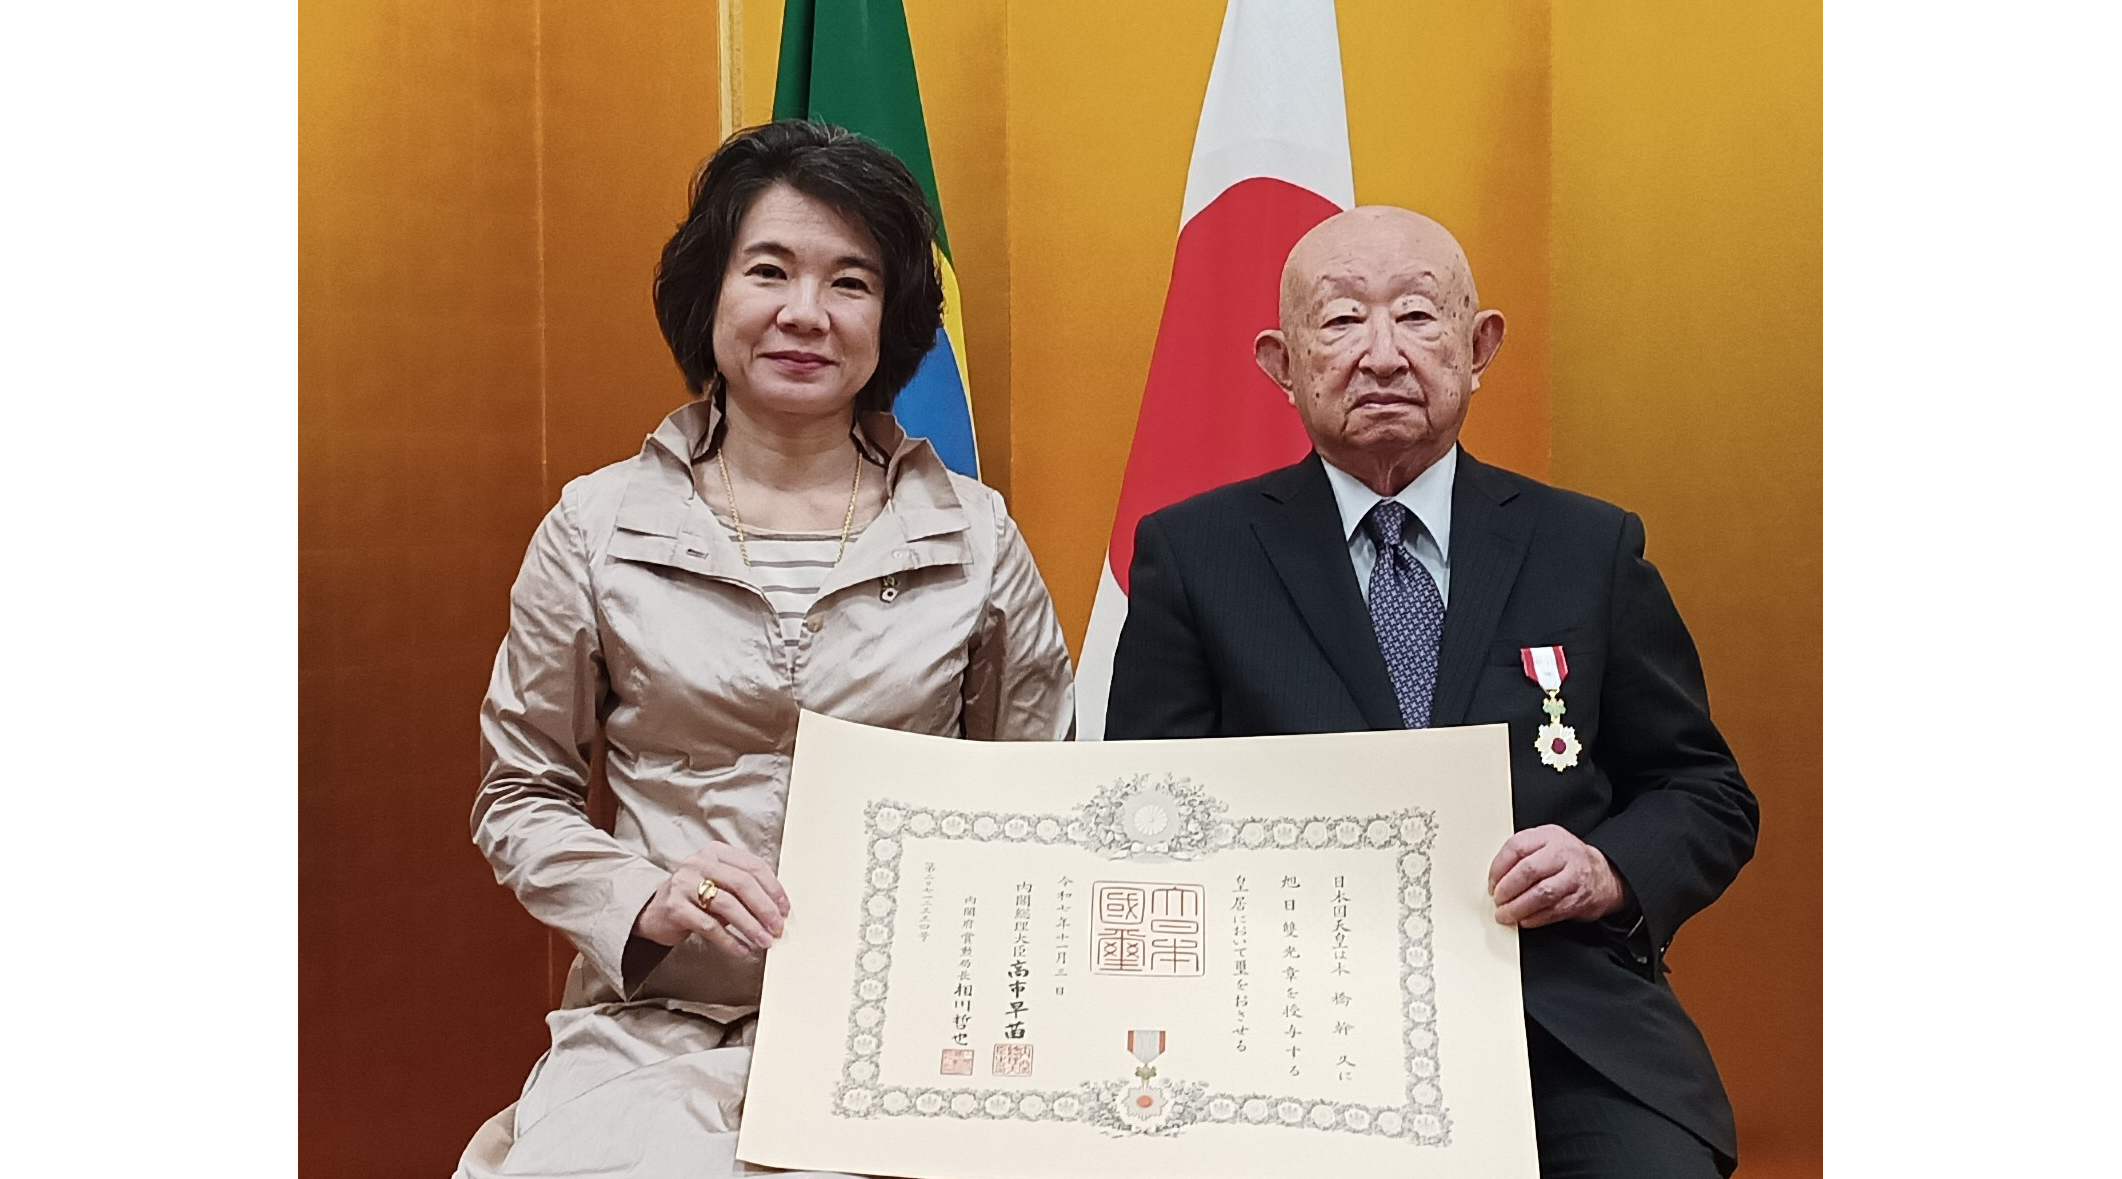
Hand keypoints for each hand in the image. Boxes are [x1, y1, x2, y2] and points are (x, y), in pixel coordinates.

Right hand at [633, 842, 791, 958]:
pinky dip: (729, 940)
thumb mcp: (720, 885)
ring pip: (727, 904)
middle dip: (764, 908)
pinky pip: (709, 926)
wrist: (653, 910)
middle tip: (778, 927)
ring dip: (750, 926)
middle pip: (742, 883)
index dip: (773, 889)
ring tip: (763, 941)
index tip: (785, 909)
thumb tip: (777, 910)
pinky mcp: (675, 906)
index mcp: (716, 852)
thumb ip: (744, 889)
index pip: (753, 866)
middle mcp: (700, 863)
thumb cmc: (694, 897)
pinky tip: (741, 950)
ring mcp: (685, 883)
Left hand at [1487, 825, 1624, 928]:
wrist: (1601, 874)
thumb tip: (1495, 877)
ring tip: (1506, 914)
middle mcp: (1563, 854)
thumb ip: (1521, 854)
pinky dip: (1534, 918)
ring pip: (1542, 893)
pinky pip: (1553, 911)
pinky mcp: (1579, 899)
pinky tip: (1524, 919)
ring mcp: (1573, 877)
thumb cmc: (1565, 859)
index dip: (1498, 868)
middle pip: (1529, 870)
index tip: (1491, 883)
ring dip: (1519, 908)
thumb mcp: (1543, 844)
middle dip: (1507, 889)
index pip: (1517, 847)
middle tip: (1497, 900)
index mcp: (1548, 836)